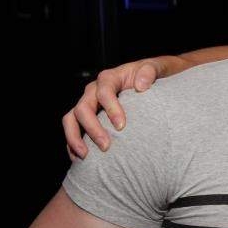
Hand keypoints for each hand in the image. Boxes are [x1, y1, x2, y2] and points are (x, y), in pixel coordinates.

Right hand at [64, 55, 184, 159]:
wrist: (154, 80)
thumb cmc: (153, 75)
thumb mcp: (156, 68)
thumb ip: (149, 71)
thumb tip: (141, 85)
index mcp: (109, 78)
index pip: (104, 92)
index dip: (111, 109)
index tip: (122, 126)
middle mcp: (94, 90)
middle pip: (83, 108)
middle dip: (92, 128)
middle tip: (106, 146)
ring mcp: (89, 104)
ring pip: (71, 118)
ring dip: (75, 138)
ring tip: (86, 157)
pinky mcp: (88, 117)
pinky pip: (74, 129)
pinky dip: (73, 144)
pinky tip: (81, 159)